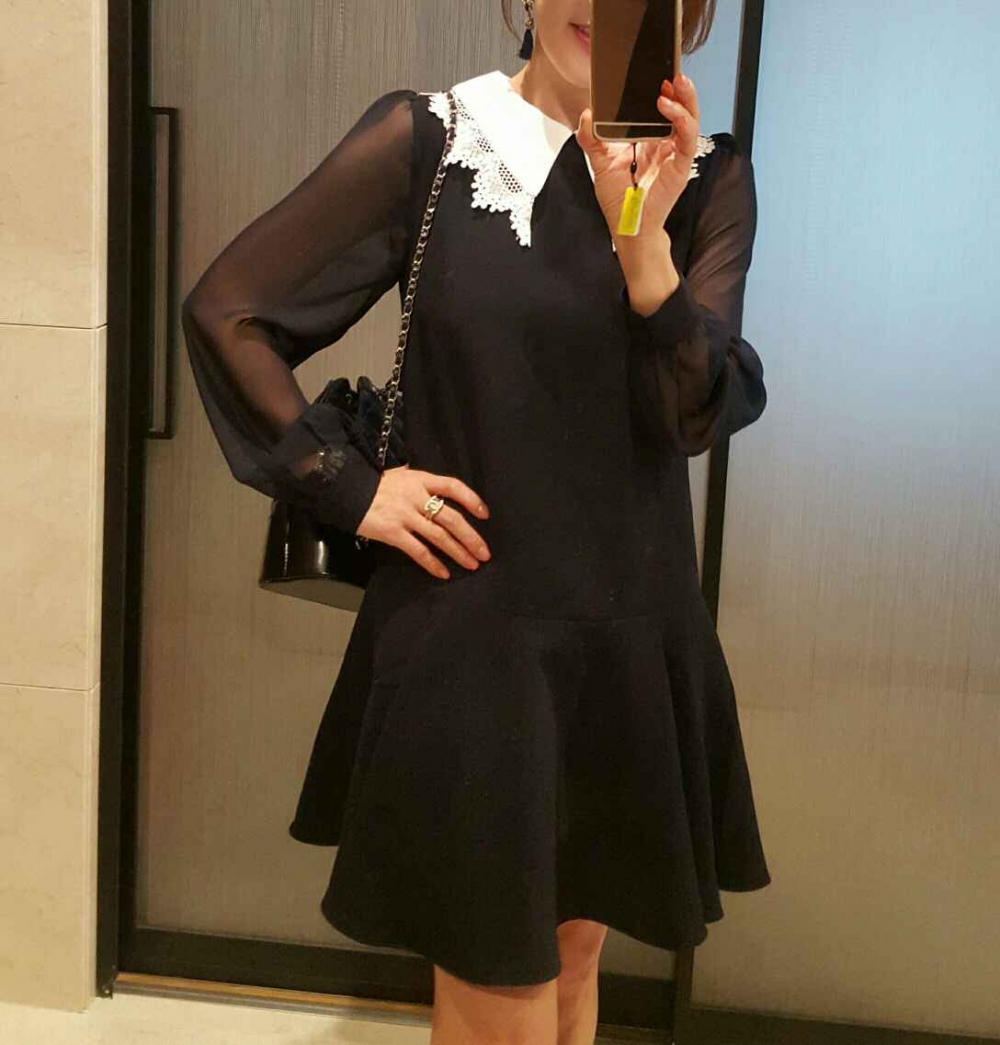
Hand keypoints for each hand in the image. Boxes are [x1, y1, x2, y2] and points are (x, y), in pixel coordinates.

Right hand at [356, 464, 491, 579]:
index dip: (472, 499)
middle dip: (471, 537)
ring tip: (472, 564)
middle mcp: (416, 496)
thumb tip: (434, 486)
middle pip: (451, 517)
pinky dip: (433, 563)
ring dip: (459, 552)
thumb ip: (418, 482)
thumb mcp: (399, 475)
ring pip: (439, 536)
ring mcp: (405, 515)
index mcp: (420, 479)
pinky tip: (444, 573)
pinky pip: (418, 550)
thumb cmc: (374, 485)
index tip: (484, 514)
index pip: (453, 486)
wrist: (346, 491)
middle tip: (484, 553)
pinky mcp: (393, 532)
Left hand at [575, 73, 700, 241]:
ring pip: (689, 118)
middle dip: (678, 88)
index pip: (661, 109)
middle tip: (670, 70)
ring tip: (674, 82)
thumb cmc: (619, 200)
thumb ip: (592, 139)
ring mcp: (675, 154)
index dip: (662, 90)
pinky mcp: (681, 166)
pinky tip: (668, 107)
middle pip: (680, 109)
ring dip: (684, 98)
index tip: (654, 72)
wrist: (628, 229)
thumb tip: (586, 114)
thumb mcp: (600, 163)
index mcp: (650, 140)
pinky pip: (687, 139)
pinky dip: (681, 120)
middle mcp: (666, 144)